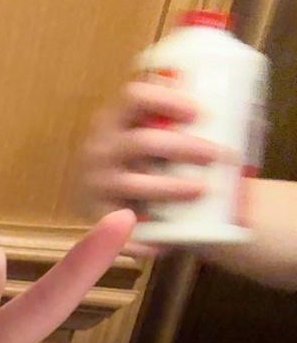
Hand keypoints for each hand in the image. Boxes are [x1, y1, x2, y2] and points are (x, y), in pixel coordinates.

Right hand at [80, 80, 215, 254]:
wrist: (104, 195)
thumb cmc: (141, 160)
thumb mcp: (146, 132)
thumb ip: (176, 123)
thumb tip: (248, 118)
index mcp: (114, 120)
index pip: (134, 97)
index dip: (166, 101)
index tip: (199, 113)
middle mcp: (101, 149)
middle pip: (142, 141)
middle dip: (183, 148)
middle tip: (215, 155)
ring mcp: (96, 182)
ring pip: (133, 182)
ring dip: (169, 188)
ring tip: (199, 191)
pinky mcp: (95, 213)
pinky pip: (115, 227)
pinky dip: (138, 237)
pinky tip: (159, 245)